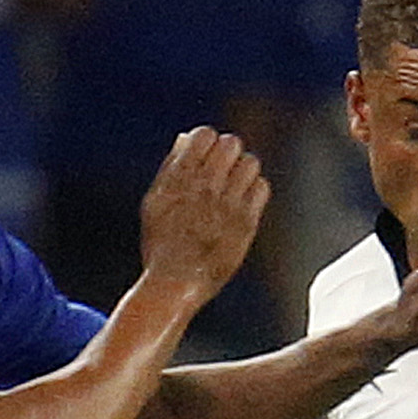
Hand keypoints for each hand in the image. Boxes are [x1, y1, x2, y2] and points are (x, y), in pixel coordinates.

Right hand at [135, 127, 267, 306]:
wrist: (175, 283)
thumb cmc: (162, 243)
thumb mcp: (155, 202)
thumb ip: (171, 167)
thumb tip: (186, 138)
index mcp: (179, 179)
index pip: (204, 135)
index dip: (207, 143)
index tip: (206, 158)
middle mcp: (204, 187)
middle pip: (231, 144)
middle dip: (228, 154)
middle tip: (223, 172)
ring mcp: (227, 204)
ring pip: (250, 162)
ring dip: (243, 171)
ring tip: (234, 188)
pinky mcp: (245, 222)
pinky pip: (262, 187)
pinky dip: (254, 190)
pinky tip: (242, 203)